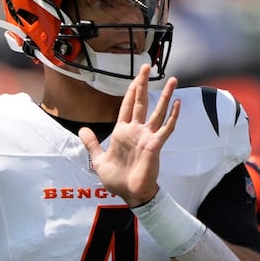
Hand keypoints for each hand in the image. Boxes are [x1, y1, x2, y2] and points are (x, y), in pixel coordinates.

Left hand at [79, 64, 180, 207]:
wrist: (129, 193)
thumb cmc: (117, 179)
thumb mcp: (99, 160)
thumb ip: (92, 144)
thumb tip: (82, 130)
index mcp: (122, 131)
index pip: (127, 105)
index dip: (131, 90)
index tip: (136, 76)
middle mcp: (136, 130)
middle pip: (141, 102)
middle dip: (143, 83)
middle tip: (147, 66)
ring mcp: (147, 136)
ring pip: (158, 111)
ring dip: (165, 95)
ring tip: (172, 79)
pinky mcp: (155, 145)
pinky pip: (166, 128)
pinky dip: (172, 116)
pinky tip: (177, 103)